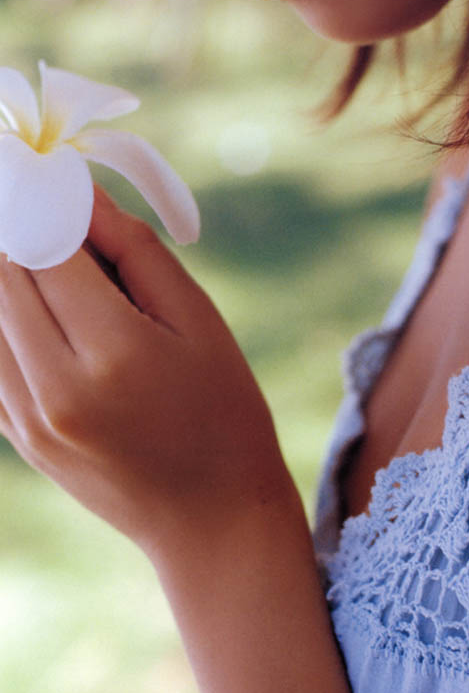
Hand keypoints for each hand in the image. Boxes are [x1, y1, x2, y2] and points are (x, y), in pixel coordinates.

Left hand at [0, 188, 288, 556]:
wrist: (211, 519)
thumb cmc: (224, 408)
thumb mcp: (199, 319)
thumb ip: (136, 251)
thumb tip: (80, 194)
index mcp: (112, 353)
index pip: (45, 250)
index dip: (44, 202)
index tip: (50, 173)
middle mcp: (54, 390)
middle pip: (4, 278)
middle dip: (19, 231)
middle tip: (45, 207)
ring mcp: (26, 420)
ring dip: (9, 276)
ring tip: (50, 265)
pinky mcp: (16, 437)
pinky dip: (4, 320)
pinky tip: (35, 306)